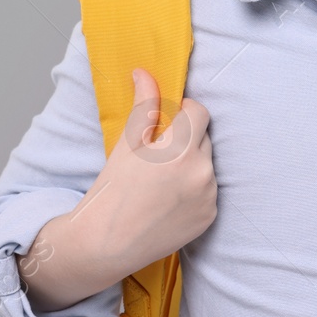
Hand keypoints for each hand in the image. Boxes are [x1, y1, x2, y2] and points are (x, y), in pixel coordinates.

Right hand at [87, 67, 217, 270]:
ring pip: (206, 164)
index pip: (200, 112)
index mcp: (179, 149)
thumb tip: (145, 73)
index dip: (183, 113)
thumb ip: (144, 106)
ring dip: (191, 164)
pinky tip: (168, 200)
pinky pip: (208, 190)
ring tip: (160, 181)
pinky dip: (194, 189)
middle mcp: (201, 172)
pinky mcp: (210, 217)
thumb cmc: (111, 190)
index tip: (166, 123)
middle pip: (203, 138)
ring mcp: (208, 197)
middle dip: (185, 139)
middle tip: (156, 156)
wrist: (106, 244)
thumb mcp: (126, 144)